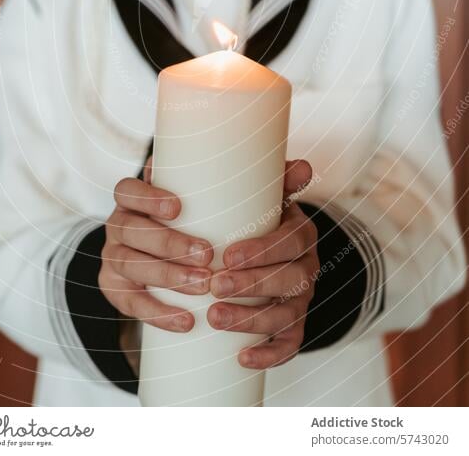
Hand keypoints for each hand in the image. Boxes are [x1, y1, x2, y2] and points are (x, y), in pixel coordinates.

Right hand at [98, 156, 213, 332]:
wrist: (151, 256)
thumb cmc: (184, 219)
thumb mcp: (192, 197)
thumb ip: (220, 180)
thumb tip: (274, 163)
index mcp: (131, 200)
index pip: (126, 190)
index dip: (148, 197)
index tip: (178, 207)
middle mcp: (117, 226)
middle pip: (132, 230)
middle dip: (169, 243)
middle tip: (206, 254)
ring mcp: (112, 258)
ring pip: (130, 265)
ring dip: (168, 277)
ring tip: (203, 285)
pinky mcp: (114, 289)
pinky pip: (131, 304)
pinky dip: (159, 314)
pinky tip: (186, 321)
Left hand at [207, 159, 318, 369]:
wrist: (266, 249)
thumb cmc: (251, 216)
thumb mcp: (258, 193)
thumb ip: (260, 172)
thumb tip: (293, 160)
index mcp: (299, 231)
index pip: (291, 241)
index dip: (262, 251)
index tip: (226, 255)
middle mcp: (306, 266)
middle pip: (290, 281)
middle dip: (252, 285)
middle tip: (213, 286)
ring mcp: (300, 300)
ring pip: (286, 316)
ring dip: (251, 321)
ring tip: (214, 318)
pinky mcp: (292, 327)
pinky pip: (290, 346)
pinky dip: (269, 356)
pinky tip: (241, 359)